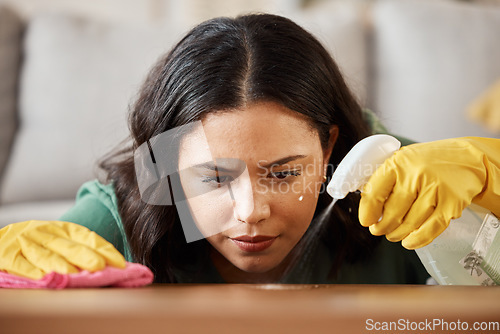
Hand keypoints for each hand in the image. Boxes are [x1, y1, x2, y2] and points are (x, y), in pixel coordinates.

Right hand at [0, 220, 125, 278]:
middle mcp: (45, 232)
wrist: (3, 237)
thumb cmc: (38, 243)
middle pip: (68, 246)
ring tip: (73, 274)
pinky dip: (31, 271)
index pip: (87, 236)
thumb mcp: (60, 239)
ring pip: (45, 255)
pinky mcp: (7, 254)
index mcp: (63, 228)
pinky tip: (43, 277)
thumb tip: (110, 267)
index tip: (119, 262)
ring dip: (60, 264)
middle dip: (85, 256)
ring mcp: (26, 243)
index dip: (103, 248)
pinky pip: (20, 264)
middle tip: (100, 266)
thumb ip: (80, 250)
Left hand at [358, 137, 499, 248]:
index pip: (375, 191)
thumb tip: (367, 204)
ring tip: (392, 234)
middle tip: (378, 230)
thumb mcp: (404, 160)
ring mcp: (435, 190)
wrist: (468, 159)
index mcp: (398, 163)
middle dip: (382, 226)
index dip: (368, 210)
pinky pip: (430, 229)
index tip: (366, 220)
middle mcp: (416, 175)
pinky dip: (417, 239)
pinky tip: (409, 241)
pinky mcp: (452, 204)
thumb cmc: (430, 161)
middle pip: (392, 212)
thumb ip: (386, 178)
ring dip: (397, 233)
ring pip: (410, 223)